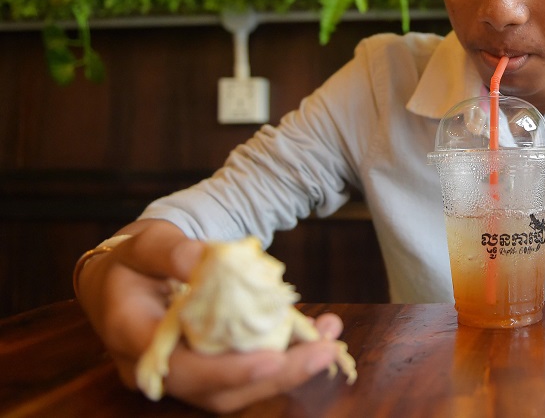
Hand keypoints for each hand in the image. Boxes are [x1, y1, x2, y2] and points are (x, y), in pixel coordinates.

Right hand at [75, 220, 345, 412]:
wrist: (125, 280)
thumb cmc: (134, 260)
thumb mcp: (146, 243)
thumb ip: (171, 251)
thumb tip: (202, 260)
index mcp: (133, 335)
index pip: (180, 368)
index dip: (227, 371)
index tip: (272, 359)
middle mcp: (159, 368)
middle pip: (218, 391)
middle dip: (275, 376)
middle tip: (325, 351)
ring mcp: (185, 374)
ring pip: (238, 390)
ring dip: (288, 370)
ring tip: (330, 340)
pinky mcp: (210, 369)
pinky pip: (248, 373)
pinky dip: (285, 357)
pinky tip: (320, 333)